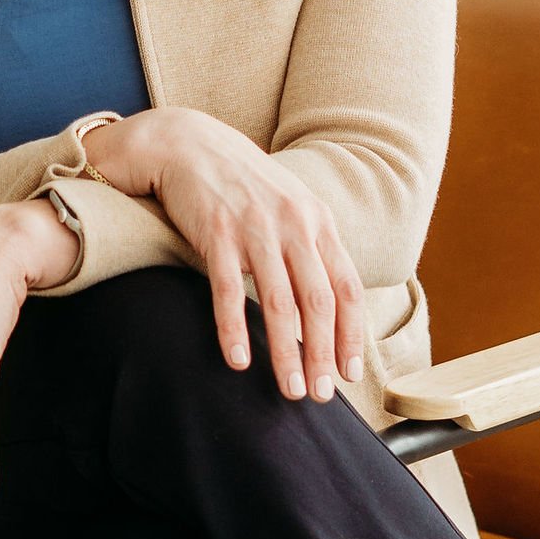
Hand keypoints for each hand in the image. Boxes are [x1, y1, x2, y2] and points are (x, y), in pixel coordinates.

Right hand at [83, 109, 365, 402]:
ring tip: (290, 389)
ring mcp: (256, 228)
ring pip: (280, 302)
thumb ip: (310, 249)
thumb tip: (327, 307)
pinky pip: (229, 290)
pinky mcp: (217, 232)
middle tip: (320, 395)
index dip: (351, 334)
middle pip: (318, 302)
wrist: (189, 143)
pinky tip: (238, 360)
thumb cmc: (241, 184)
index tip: (349, 372)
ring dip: (287, 352)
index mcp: (318, 222)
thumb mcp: (288, 208)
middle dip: (323, 354)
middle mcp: (294, 225)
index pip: (346, 287)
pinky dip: (234, 329)